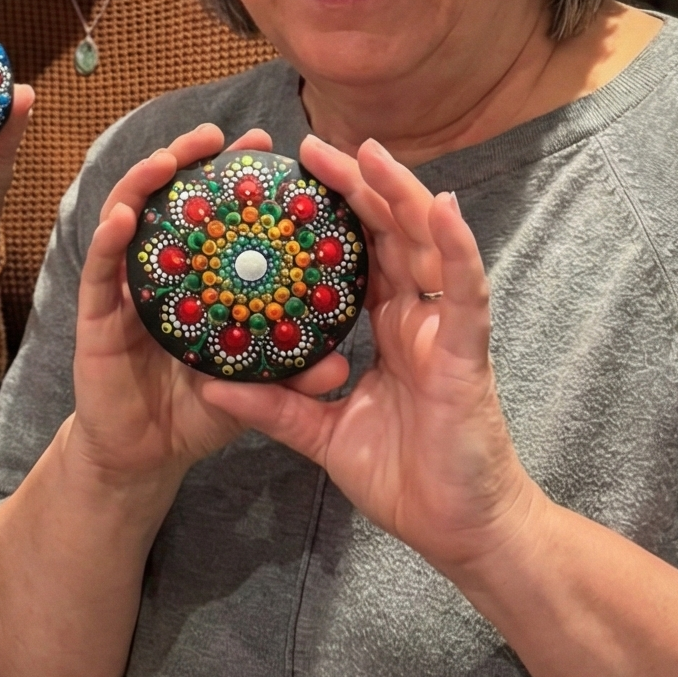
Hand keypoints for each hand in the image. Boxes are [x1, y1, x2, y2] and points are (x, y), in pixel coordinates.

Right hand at [66, 123, 347, 494]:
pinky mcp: (94, 317)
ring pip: (129, 220)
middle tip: (219, 136)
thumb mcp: (256, 388)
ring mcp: (123, 291)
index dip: (240, 180)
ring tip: (168, 160)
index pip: (220, 217)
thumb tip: (340, 363)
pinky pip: (99, 271)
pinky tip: (122, 217)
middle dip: (193, 160)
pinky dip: (108, 240)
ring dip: (144, 183)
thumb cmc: (201, 411)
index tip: (271, 150)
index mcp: (201, 280)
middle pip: (174, 202)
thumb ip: (292, 373)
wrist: (145, 457)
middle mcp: (162, 275)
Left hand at [199, 136, 537, 578]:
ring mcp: (447, 332)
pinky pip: (466, 289)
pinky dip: (456, 245)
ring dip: (399, 194)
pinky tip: (441, 206)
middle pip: (388, 236)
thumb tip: (208, 385)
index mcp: (391, 331)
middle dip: (356, 187)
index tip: (287, 181)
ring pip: (427, 245)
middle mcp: (420, 321)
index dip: (328, 217)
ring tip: (368, 151)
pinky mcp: (468, 354)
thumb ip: (273, 405)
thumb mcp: (320, 434)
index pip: (357, 258)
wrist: (458, 530)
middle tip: (311, 146)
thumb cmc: (404, 480)